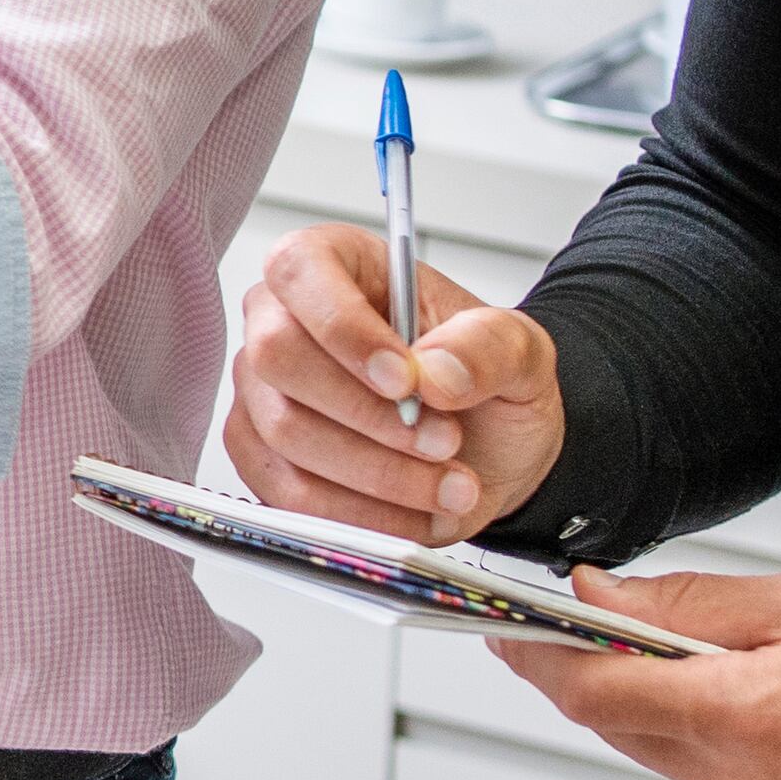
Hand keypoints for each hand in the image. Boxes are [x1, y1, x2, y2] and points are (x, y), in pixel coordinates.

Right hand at [224, 224, 566, 536]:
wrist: (487, 450)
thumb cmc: (482, 380)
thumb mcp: (519, 350)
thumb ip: (488, 346)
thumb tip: (436, 372)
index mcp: (335, 265)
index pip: (300, 270)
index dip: (342, 327)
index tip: (404, 380)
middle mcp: (281, 321)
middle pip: (277, 357)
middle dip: (368, 415)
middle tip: (444, 441)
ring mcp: (262, 392)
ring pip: (285, 433)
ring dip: (376, 473)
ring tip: (449, 485)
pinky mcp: (261, 458)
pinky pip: (287, 493)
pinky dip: (360, 514)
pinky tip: (414, 513)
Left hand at [504, 570, 780, 779]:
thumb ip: (697, 607)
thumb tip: (605, 598)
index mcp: (750, 719)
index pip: (597, 693)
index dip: (540, 660)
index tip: (507, 631)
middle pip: (631, 733)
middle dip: (614, 683)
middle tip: (609, 636)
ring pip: (686, 770)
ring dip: (693, 725)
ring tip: (766, 686)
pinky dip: (748, 768)